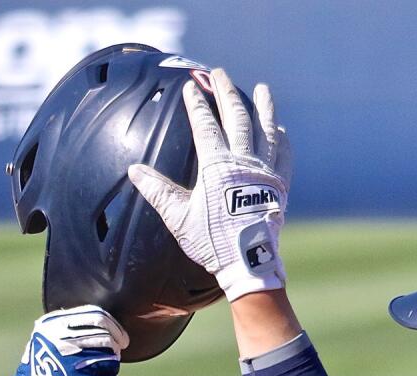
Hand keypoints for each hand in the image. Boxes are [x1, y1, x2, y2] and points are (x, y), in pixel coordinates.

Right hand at [128, 69, 291, 301]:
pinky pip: (282, 153)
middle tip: (219, 74)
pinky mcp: (279, 184)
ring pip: (265, 129)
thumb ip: (157, 191)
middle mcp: (243, 161)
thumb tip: (134, 171)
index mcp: (217, 166)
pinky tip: (278, 128)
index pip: (205, 125)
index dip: (196, 103)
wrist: (247, 260)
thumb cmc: (211, 240)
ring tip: (262, 89)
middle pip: (236, 116)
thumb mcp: (179, 217)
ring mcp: (265, 170)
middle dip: (226, 92)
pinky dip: (280, 138)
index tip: (191, 86)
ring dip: (263, 106)